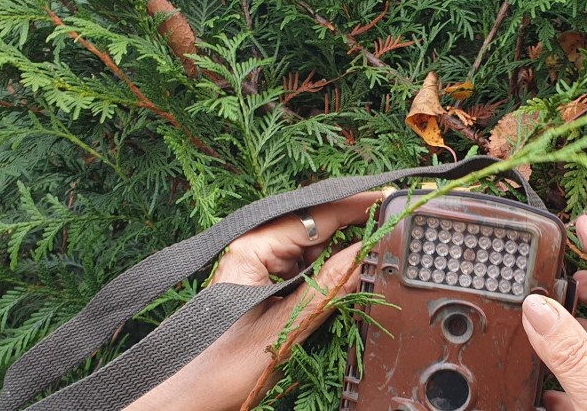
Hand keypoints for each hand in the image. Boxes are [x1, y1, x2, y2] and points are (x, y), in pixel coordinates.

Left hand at [126, 192, 382, 410]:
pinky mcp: (265, 283)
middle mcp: (255, 249)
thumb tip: (366, 253)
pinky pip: (306, 265)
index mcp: (253, 249)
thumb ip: (329, 287)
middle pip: (316, 224)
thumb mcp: (287, 326)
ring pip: (314, 245)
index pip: (314, 214)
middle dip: (355, 223)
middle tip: (395, 222)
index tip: (391, 197)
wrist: (191, 396)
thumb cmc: (224, 366)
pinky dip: (331, 267)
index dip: (355, 204)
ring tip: (381, 244)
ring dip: (345, 246)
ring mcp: (260, 265)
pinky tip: (354, 269)